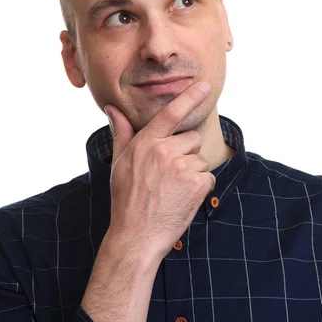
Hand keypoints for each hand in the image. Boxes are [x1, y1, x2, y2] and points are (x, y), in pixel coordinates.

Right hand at [103, 81, 215, 260]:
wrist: (136, 236)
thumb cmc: (126, 199)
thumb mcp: (119, 163)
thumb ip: (121, 132)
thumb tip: (112, 108)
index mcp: (145, 143)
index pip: (171, 113)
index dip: (190, 97)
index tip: (205, 86)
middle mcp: (164, 151)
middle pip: (192, 138)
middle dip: (187, 153)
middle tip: (169, 174)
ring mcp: (181, 168)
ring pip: (201, 159)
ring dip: (193, 172)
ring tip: (173, 189)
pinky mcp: (196, 184)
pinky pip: (208, 177)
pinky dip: (200, 188)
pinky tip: (183, 198)